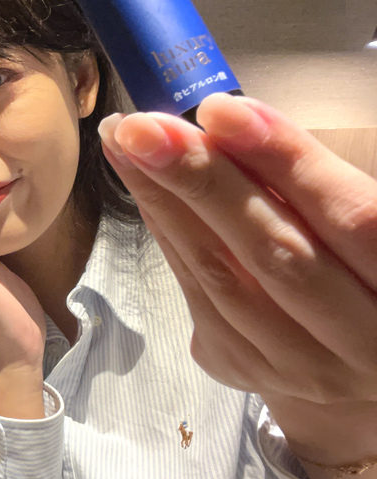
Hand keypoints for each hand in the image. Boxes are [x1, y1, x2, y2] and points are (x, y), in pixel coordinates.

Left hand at [98, 92, 376, 478]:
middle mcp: (360, 345)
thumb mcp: (365, 221)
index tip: (221, 110)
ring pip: (220, 277)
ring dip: (164, 203)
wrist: (360, 360)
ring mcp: (298, 368)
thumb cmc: (364, 268)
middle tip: (142, 126)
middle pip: (274, 252)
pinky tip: (142, 187)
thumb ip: (322, 188)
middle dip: (201, 181)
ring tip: (125, 142)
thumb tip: (234, 127)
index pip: (351, 218)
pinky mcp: (244, 368)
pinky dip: (167, 234)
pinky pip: (195, 293)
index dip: (284, 160)